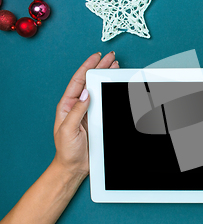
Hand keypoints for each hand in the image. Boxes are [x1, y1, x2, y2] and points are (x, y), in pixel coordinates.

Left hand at [53, 52, 118, 176]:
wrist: (74, 166)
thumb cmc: (66, 150)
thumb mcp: (68, 129)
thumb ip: (76, 111)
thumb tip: (86, 93)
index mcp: (67, 105)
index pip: (78, 81)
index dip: (87, 67)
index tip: (96, 57)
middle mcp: (77, 106)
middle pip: (89, 82)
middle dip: (100, 68)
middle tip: (111, 57)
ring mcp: (88, 111)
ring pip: (98, 90)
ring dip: (106, 78)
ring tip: (115, 66)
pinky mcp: (96, 118)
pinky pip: (104, 101)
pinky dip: (110, 91)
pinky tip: (115, 85)